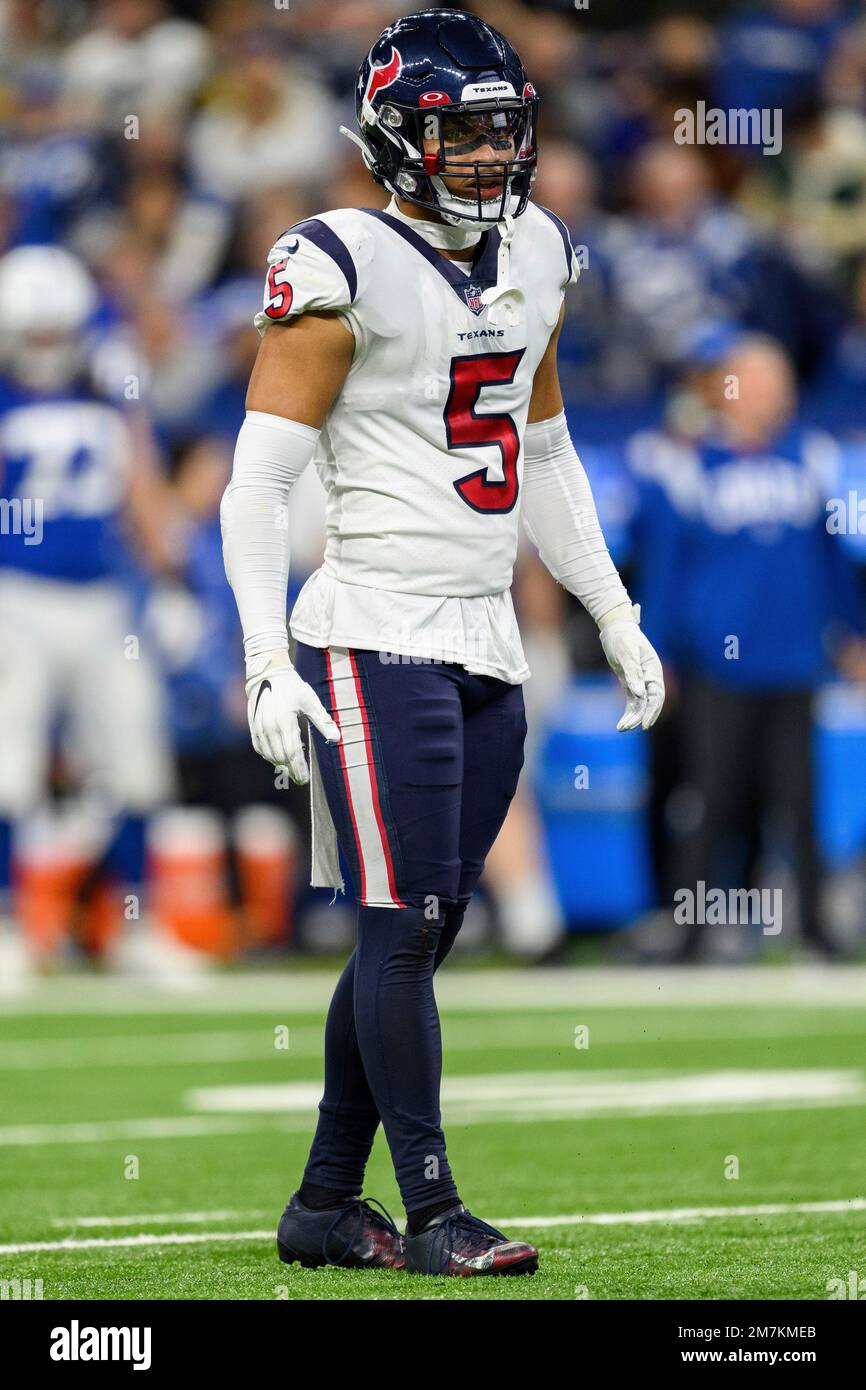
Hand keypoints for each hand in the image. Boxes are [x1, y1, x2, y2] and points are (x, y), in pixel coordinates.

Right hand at [245, 649, 339, 782]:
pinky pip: (259, 748)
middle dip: (291, 770)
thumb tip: (336, 737)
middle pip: (280, 758)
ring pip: (269, 755)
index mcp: (285, 722)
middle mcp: (270, 728)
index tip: (304, 779)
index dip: (298, 769)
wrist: (267, 673)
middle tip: (300, 778)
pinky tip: (277, 758)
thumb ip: (323, 721)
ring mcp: (259, 728)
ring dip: (280, 764)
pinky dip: (268, 756)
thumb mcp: (310, 701)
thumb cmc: (291, 687)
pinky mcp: (253, 727)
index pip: (292, 753)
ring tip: (291, 769)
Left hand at [598, 603, 664, 731]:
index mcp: (653, 670)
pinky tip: (622, 724)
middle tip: (628, 727)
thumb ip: (633, 673)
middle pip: (649, 703)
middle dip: (640, 717)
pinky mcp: (630, 683)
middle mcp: (650, 678)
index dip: (652, 711)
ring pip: (640, 704)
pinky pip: (632, 702)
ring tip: (621, 728)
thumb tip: (639, 693)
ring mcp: (640, 681)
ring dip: (632, 717)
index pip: (656, 695)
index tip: (644, 724)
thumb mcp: (627, 653)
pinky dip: (628, 712)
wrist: (616, 629)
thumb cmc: (623, 638)